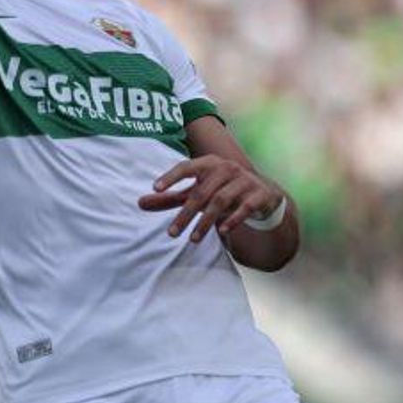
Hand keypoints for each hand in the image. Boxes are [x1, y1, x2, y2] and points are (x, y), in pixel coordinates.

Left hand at [139, 155, 283, 241]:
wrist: (263, 193)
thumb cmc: (221, 190)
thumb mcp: (196, 192)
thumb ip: (170, 198)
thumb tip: (139, 203)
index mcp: (208, 163)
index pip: (187, 167)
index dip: (171, 176)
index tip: (155, 188)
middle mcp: (226, 168)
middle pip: (201, 192)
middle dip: (186, 214)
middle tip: (172, 233)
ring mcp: (244, 180)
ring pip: (221, 201)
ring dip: (206, 221)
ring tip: (192, 239)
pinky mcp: (259, 194)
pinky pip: (245, 207)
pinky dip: (233, 219)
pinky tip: (222, 232)